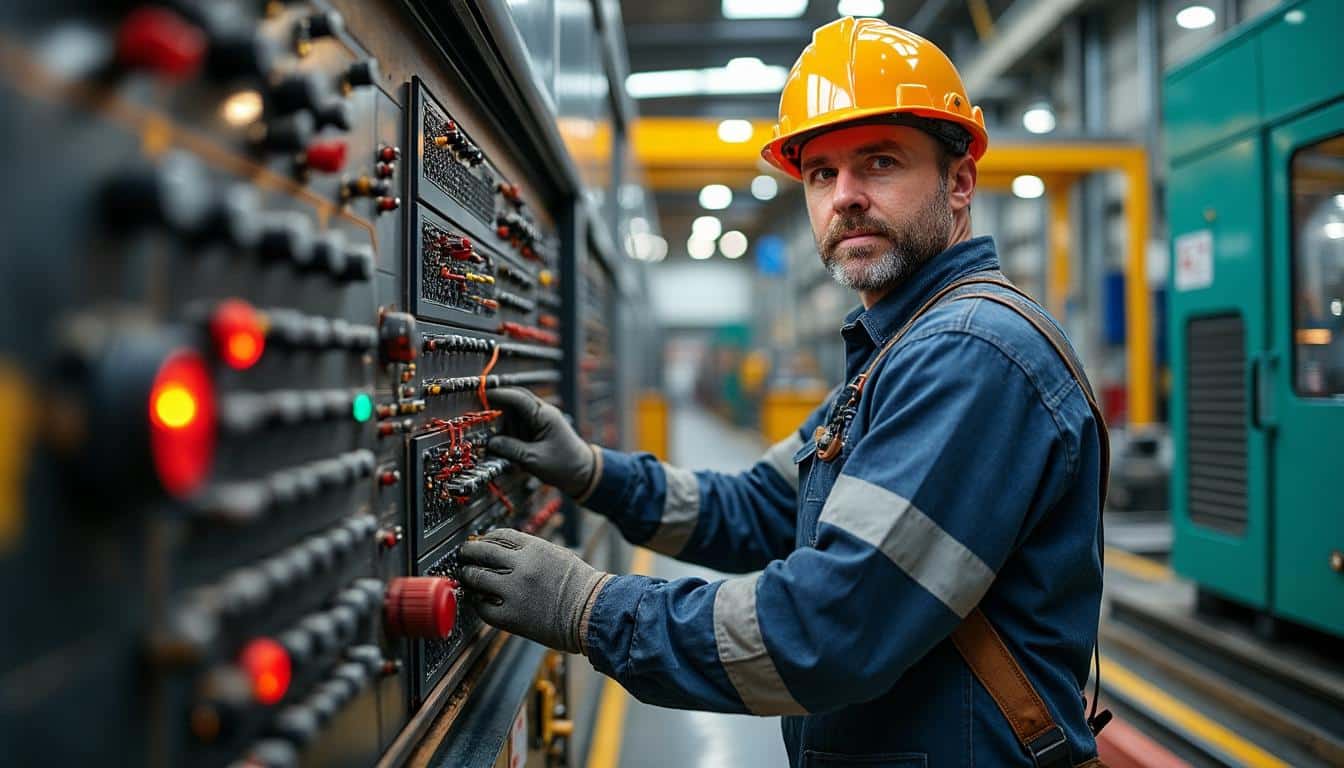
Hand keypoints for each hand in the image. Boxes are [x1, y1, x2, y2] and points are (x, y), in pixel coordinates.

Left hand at [458, 528, 610, 653]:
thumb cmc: (580, 586)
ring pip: (476, 578)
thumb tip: (506, 550)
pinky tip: (480, 600)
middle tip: (463, 555)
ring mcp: (514, 591)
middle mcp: (521, 566)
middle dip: (468, 552)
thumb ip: (531, 551)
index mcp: (534, 548)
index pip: (499, 536)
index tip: (480, 542)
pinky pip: (482, 606)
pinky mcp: (510, 616)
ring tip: (467, 576)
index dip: (486, 538)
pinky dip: (478, 602)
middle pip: (481, 552)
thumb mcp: (557, 555)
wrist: (592, 613)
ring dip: (468, 576)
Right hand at [487, 388, 598, 498]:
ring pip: (516, 413)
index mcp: (544, 416)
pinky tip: (501, 440)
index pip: (519, 398)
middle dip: (498, 405)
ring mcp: (541, 421)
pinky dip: (510, 430)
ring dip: (503, 421)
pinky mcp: (539, 431)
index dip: (499, 394)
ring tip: (490, 432)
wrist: (582, 474)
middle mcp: (543, 414)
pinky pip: (520, 425)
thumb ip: (511, 449)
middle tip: (479, 409)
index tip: (481, 393)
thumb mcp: (534, 459)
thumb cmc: (563, 465)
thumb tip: (491, 442)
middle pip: (516, 401)